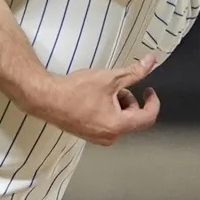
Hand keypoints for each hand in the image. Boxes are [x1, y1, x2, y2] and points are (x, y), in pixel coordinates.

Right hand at [22, 53, 162, 145]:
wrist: (46, 99)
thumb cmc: (76, 90)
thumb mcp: (109, 78)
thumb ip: (134, 72)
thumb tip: (151, 61)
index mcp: (118, 125)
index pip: (147, 118)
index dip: (152, 102)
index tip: (149, 89)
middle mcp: (110, 137)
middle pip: (132, 118)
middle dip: (130, 100)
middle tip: (117, 85)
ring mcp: (98, 138)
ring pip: (119, 121)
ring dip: (118, 105)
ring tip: (102, 90)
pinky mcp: (88, 135)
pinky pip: (107, 124)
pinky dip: (107, 111)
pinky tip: (93, 99)